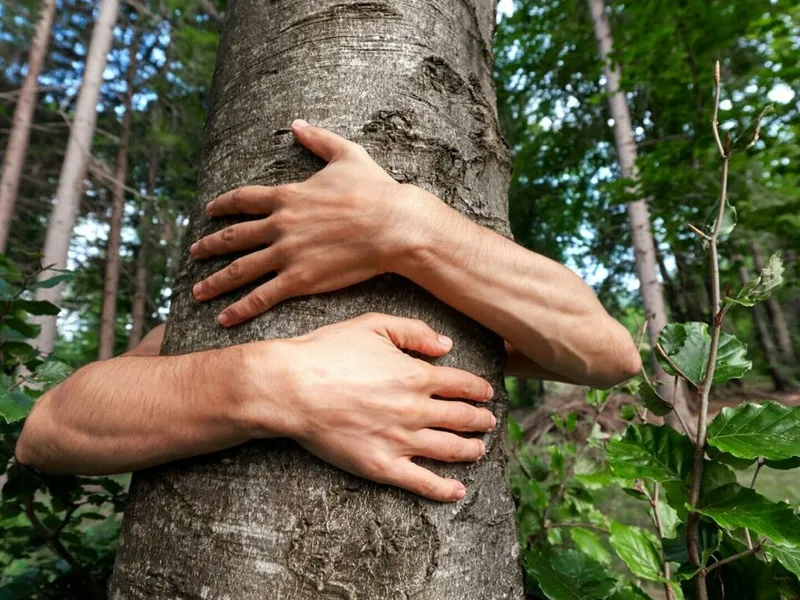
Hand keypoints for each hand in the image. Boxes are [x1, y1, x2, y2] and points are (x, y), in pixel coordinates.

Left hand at [190, 119, 427, 326]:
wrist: (393, 225)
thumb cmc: (375, 190)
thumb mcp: (346, 154)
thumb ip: (318, 139)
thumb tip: (297, 123)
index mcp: (287, 196)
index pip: (243, 200)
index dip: (222, 206)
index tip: (208, 212)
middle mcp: (280, 225)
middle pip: (233, 237)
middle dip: (209, 246)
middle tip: (193, 253)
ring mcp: (287, 253)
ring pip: (240, 269)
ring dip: (216, 282)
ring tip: (197, 291)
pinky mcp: (300, 279)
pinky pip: (262, 296)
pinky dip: (240, 308)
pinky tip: (224, 318)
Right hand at [238, 313, 495, 501]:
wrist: (292, 388)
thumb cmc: (328, 352)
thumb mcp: (373, 325)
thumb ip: (414, 332)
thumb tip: (446, 345)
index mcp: (417, 375)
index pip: (463, 385)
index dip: (480, 389)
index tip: (488, 393)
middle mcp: (416, 410)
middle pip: (462, 418)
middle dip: (481, 420)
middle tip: (489, 422)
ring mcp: (401, 441)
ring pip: (450, 450)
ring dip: (471, 450)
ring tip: (480, 449)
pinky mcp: (382, 466)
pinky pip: (421, 482)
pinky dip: (444, 489)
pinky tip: (458, 491)